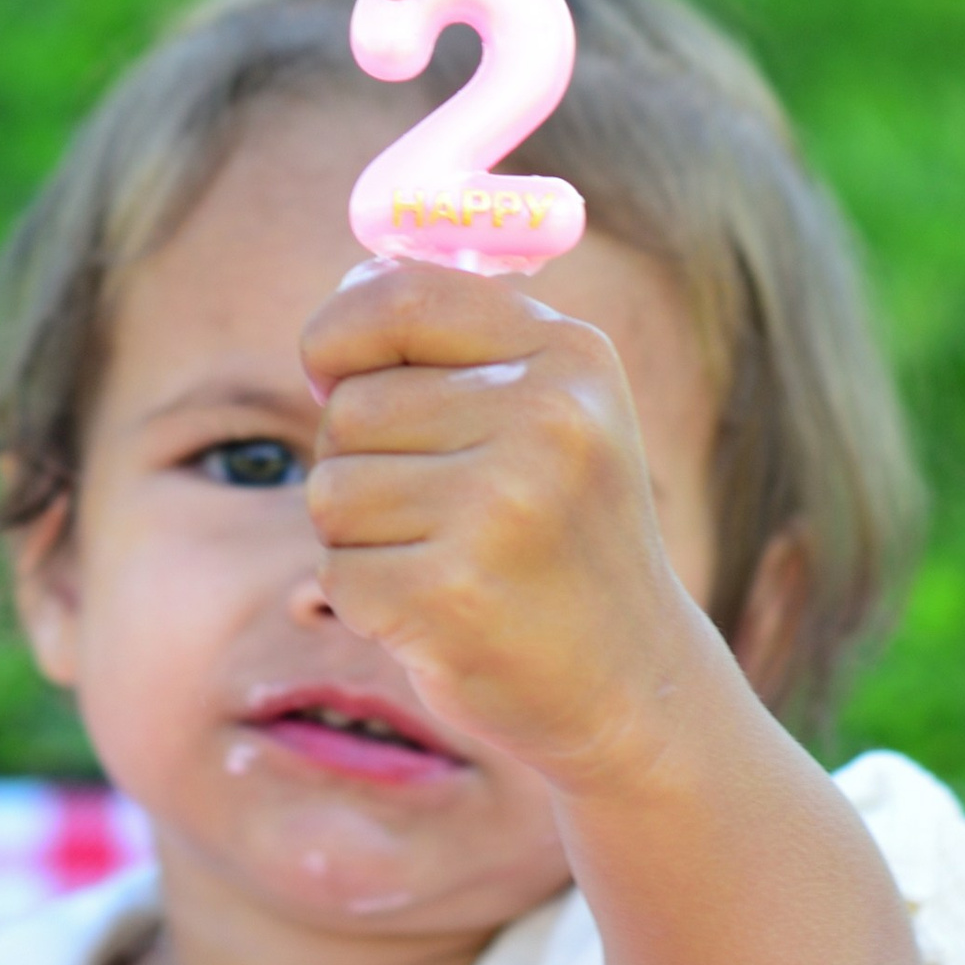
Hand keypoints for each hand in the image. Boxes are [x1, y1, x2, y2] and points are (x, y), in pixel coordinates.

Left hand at [299, 260, 718, 793]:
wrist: (634, 684)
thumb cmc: (563, 534)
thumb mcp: (555, 409)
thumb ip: (459, 339)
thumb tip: (352, 281)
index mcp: (568, 355)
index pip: (398, 294)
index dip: (335, 332)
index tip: (330, 372)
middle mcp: (546, 419)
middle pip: (349, 408)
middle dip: (361, 463)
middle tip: (441, 512)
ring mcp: (501, 507)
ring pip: (332, 492)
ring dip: (362, 539)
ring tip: (446, 561)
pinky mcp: (453, 594)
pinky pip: (337, 575)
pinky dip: (367, 604)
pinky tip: (438, 615)